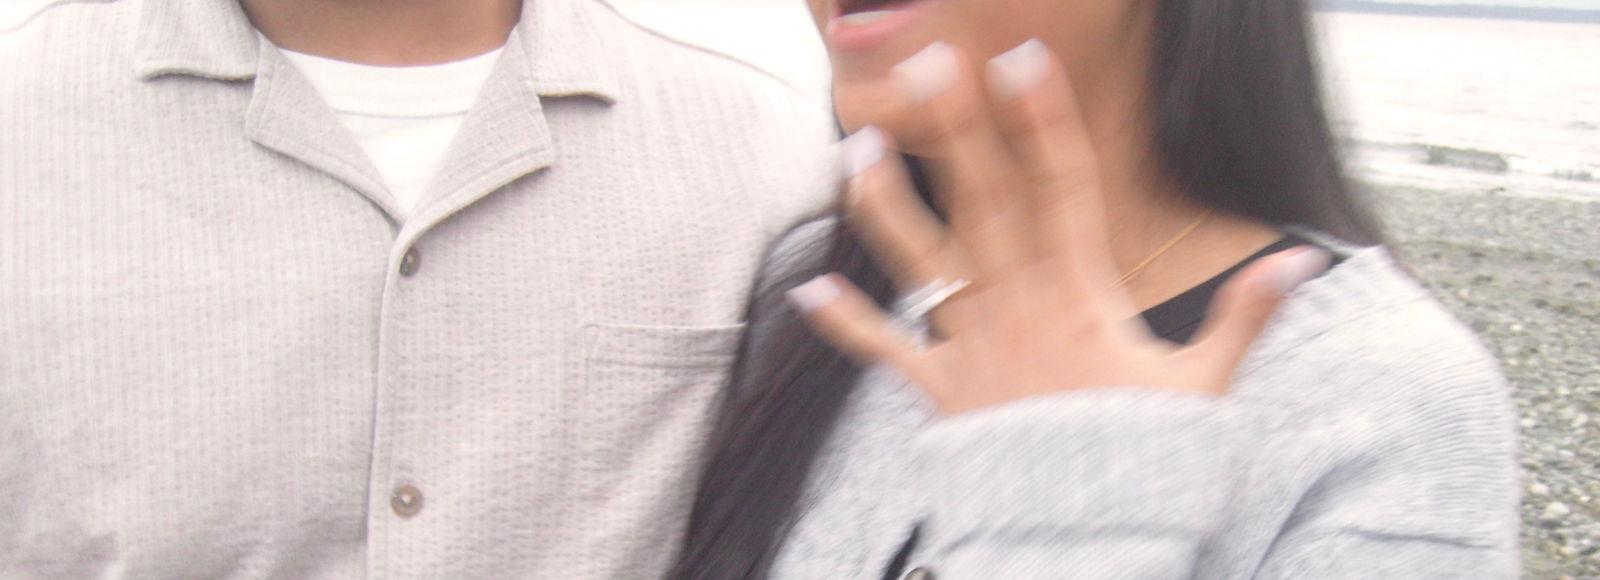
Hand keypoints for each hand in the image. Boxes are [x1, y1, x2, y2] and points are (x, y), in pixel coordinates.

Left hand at [787, 40, 1330, 415]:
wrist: (1082, 540)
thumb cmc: (1146, 464)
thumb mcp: (1205, 389)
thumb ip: (1246, 319)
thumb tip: (1299, 260)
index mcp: (1081, 297)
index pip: (1063, 189)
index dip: (1043, 121)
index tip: (1024, 60)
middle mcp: (1019, 310)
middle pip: (985, 204)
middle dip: (959, 131)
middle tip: (931, 64)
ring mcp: (973, 350)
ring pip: (925, 262)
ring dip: (886, 204)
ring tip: (855, 146)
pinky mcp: (940, 396)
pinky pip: (887, 353)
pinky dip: (846, 324)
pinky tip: (805, 289)